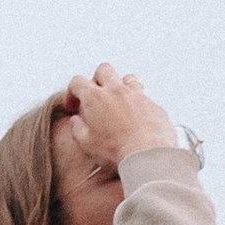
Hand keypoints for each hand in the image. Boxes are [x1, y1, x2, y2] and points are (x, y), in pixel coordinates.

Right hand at [56, 62, 177, 165]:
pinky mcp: (152, 103)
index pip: (77, 82)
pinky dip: (135, 102)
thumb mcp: (86, 143)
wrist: (147, 155)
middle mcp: (116, 90)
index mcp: (95, 98)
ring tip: (116, 102)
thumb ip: (77, 128)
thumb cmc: (116, 150)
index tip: (73, 105)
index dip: (72, 93)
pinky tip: (133, 116)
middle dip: (96, 80)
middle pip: (103, 70)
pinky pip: (142, 95)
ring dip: (119, 86)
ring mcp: (137, 95)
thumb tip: (76, 122)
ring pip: (126, 78)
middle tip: (94, 95)